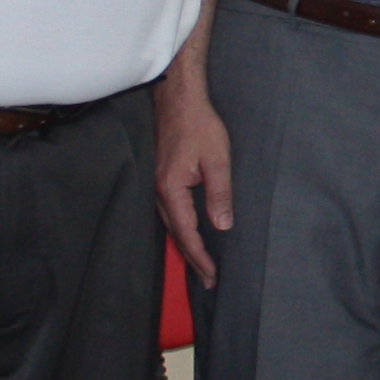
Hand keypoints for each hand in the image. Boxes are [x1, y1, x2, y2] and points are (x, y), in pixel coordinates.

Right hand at [155, 70, 235, 286]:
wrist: (178, 98)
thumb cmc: (199, 124)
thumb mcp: (217, 159)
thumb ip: (219, 193)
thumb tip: (222, 225)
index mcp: (171, 189)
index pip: (187, 233)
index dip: (201, 256)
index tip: (212, 275)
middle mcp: (159, 190)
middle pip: (176, 234)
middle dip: (192, 258)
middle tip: (208, 281)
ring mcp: (157, 184)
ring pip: (171, 224)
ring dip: (185, 245)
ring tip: (200, 263)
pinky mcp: (161, 176)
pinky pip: (169, 211)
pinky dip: (180, 228)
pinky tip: (188, 232)